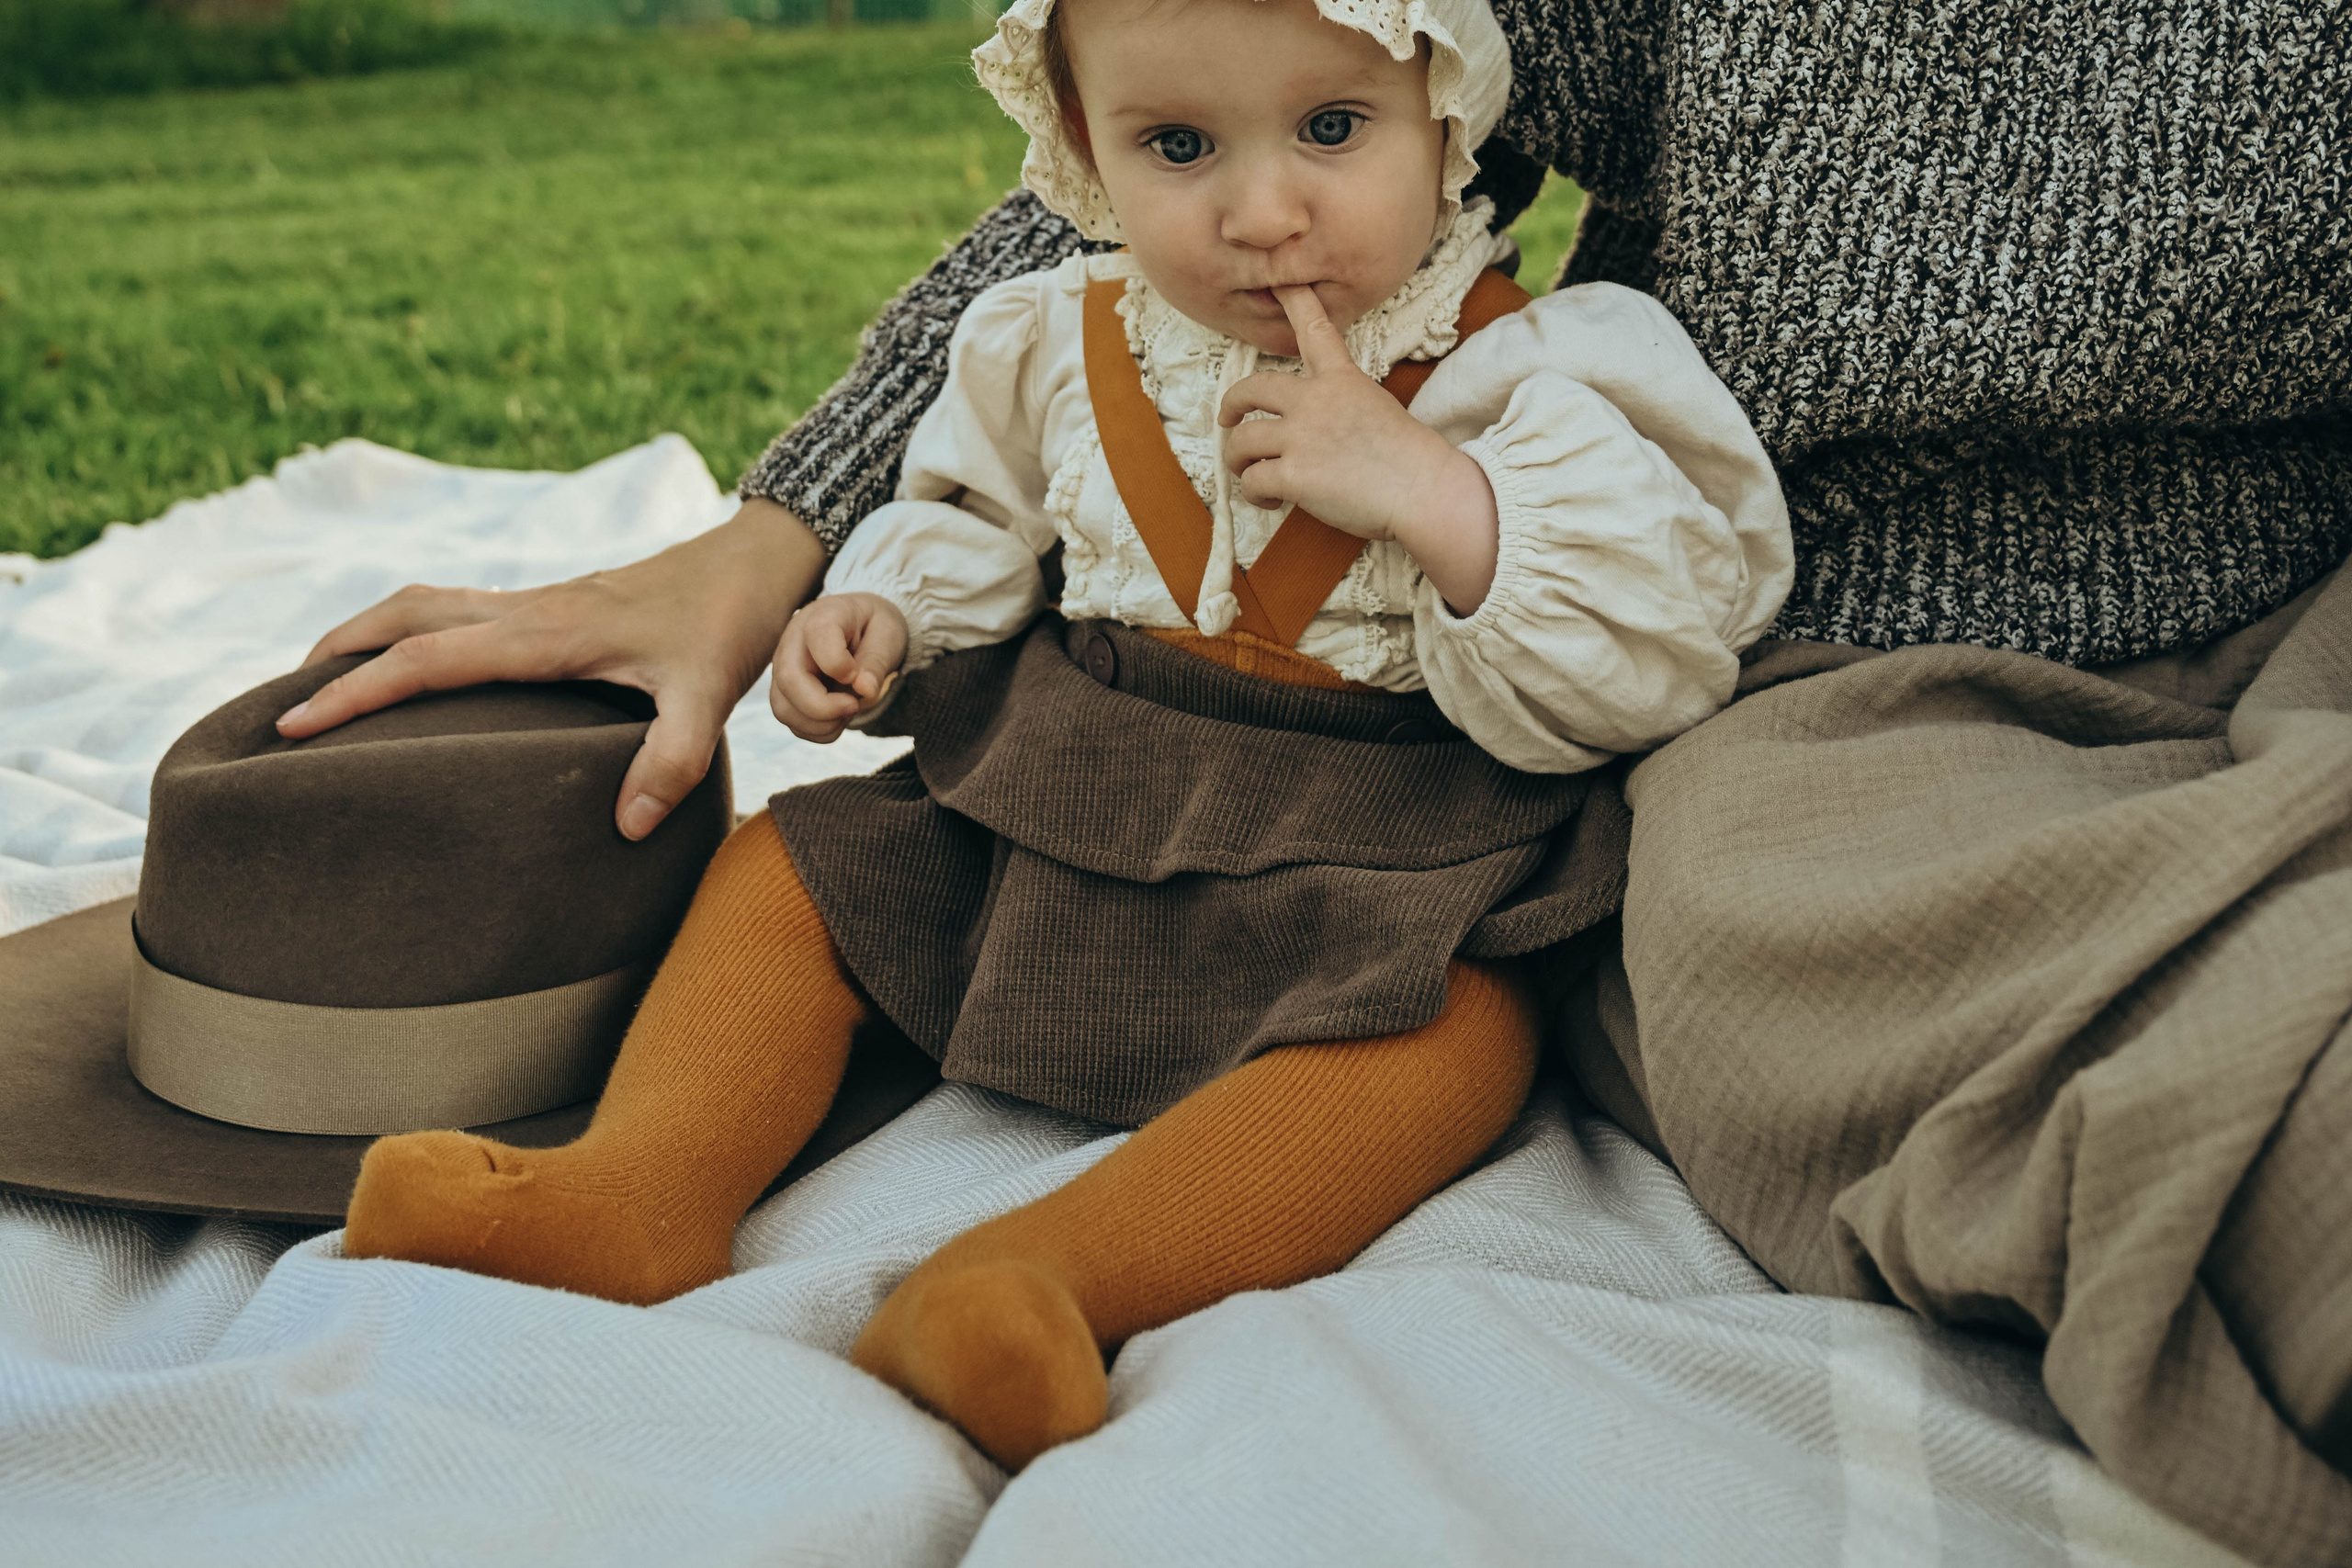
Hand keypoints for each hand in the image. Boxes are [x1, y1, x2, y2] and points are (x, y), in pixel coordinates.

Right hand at [277, 497, 825, 839]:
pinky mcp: (552, 605)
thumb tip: (624, 826)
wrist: (755, 562)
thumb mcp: (709, 698)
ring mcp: (536, 601)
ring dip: (367, 635)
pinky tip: (418, 669)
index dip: (357, 693)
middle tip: (282, 706)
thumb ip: (670, 761)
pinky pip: (458, 613)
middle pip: (401, 616)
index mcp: (544, 631)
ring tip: (324, 682)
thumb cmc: (730, 627)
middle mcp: (526, 608)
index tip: (297, 726)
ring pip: (424, 605)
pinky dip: (413, 633)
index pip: (425, 660)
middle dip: (335, 656)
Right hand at [769, 593, 908, 742]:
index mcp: (822, 617)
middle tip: (854, 705)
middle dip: (823, 707)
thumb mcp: (888, 635)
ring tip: (849, 709)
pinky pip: (792, 722)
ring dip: (821, 724)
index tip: (858, 676)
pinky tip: (839, 716)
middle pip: (789, 681)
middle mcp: (793, 642)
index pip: (818, 637)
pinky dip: (819, 730)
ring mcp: (783, 669)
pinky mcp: (785, 692)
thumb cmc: (874, 627)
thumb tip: (865, 689)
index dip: (839, 665)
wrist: (861, 628)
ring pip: (784, 709)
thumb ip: (877, 660)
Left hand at [1218, 286, 1500, 612]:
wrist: (1423, 489)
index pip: (1315, 329)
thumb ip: (1340, 407)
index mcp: (1341, 380)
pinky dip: (1255, 493)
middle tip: (1228, 420)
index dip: (1294, 301)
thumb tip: (1316, 433)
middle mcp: (1314, 400)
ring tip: (1250, 474)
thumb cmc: (1408, 459)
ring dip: (1238, 460)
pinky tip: (1272, 499)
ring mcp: (1301, 436)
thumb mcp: (1377, 409)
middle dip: (1231, 405)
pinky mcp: (1293, 474)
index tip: (1280, 282)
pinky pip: (1252, 481)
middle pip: (1251, 389)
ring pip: (1241, 442)